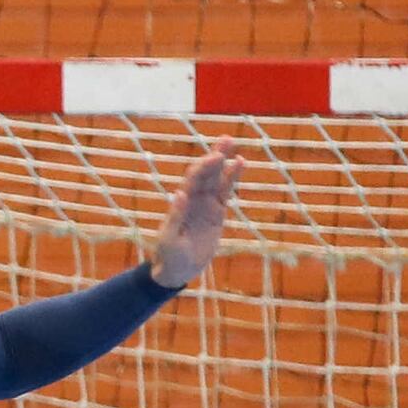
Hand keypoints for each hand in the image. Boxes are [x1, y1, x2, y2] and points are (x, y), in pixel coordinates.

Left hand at [148, 144, 243, 287]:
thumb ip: (175, 217)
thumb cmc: (169, 255)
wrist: (178, 269)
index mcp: (182, 202)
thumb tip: (179, 193)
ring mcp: (206, 204)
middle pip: (206, 173)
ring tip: (233, 145)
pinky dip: (232, 178)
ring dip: (225, 162)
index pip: (194, 180)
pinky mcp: (217, 213)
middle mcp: (194, 199)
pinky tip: (239, 164)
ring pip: (217, 179)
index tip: (216, 157)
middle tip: (226, 139)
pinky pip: (226, 192)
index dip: (204, 167)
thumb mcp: (170, 238)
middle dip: (215, 156)